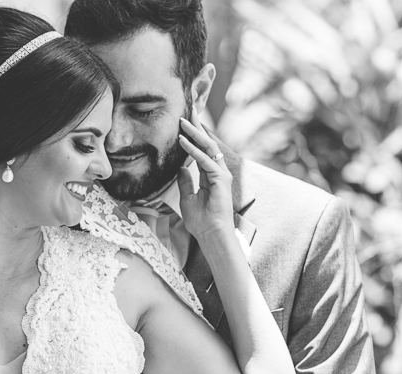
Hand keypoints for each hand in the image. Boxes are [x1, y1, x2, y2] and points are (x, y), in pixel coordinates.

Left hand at [176, 116, 234, 239]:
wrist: (210, 234)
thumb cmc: (201, 220)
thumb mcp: (187, 198)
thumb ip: (185, 182)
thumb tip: (180, 167)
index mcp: (210, 175)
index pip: (202, 150)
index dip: (194, 136)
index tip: (185, 122)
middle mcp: (218, 171)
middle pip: (207, 143)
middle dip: (197, 127)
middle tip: (187, 111)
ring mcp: (221, 174)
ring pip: (208, 147)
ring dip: (195, 133)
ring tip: (183, 120)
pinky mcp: (220, 179)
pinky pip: (205, 160)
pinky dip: (193, 150)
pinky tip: (183, 141)